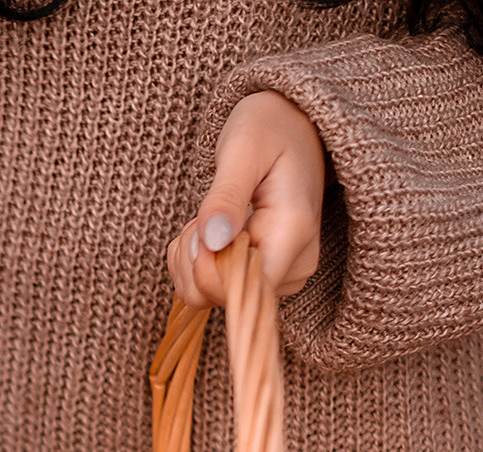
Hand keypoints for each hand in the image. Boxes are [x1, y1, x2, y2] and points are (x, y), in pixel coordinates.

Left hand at [169, 91, 325, 307]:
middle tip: (203, 213)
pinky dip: (192, 259)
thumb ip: (226, 195)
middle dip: (193, 256)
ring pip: (207, 294)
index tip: (200, 227)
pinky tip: (208, 227)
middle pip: (219, 295)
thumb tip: (213, 240)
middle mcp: (293, 265)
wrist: (289, 126)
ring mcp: (278, 274)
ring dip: (190, 256)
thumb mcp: (244, 149)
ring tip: (210, 215)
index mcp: (293, 234)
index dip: (205, 267)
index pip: (243, 288)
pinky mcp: (261, 275)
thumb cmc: (268, 129)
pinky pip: (207, 287)